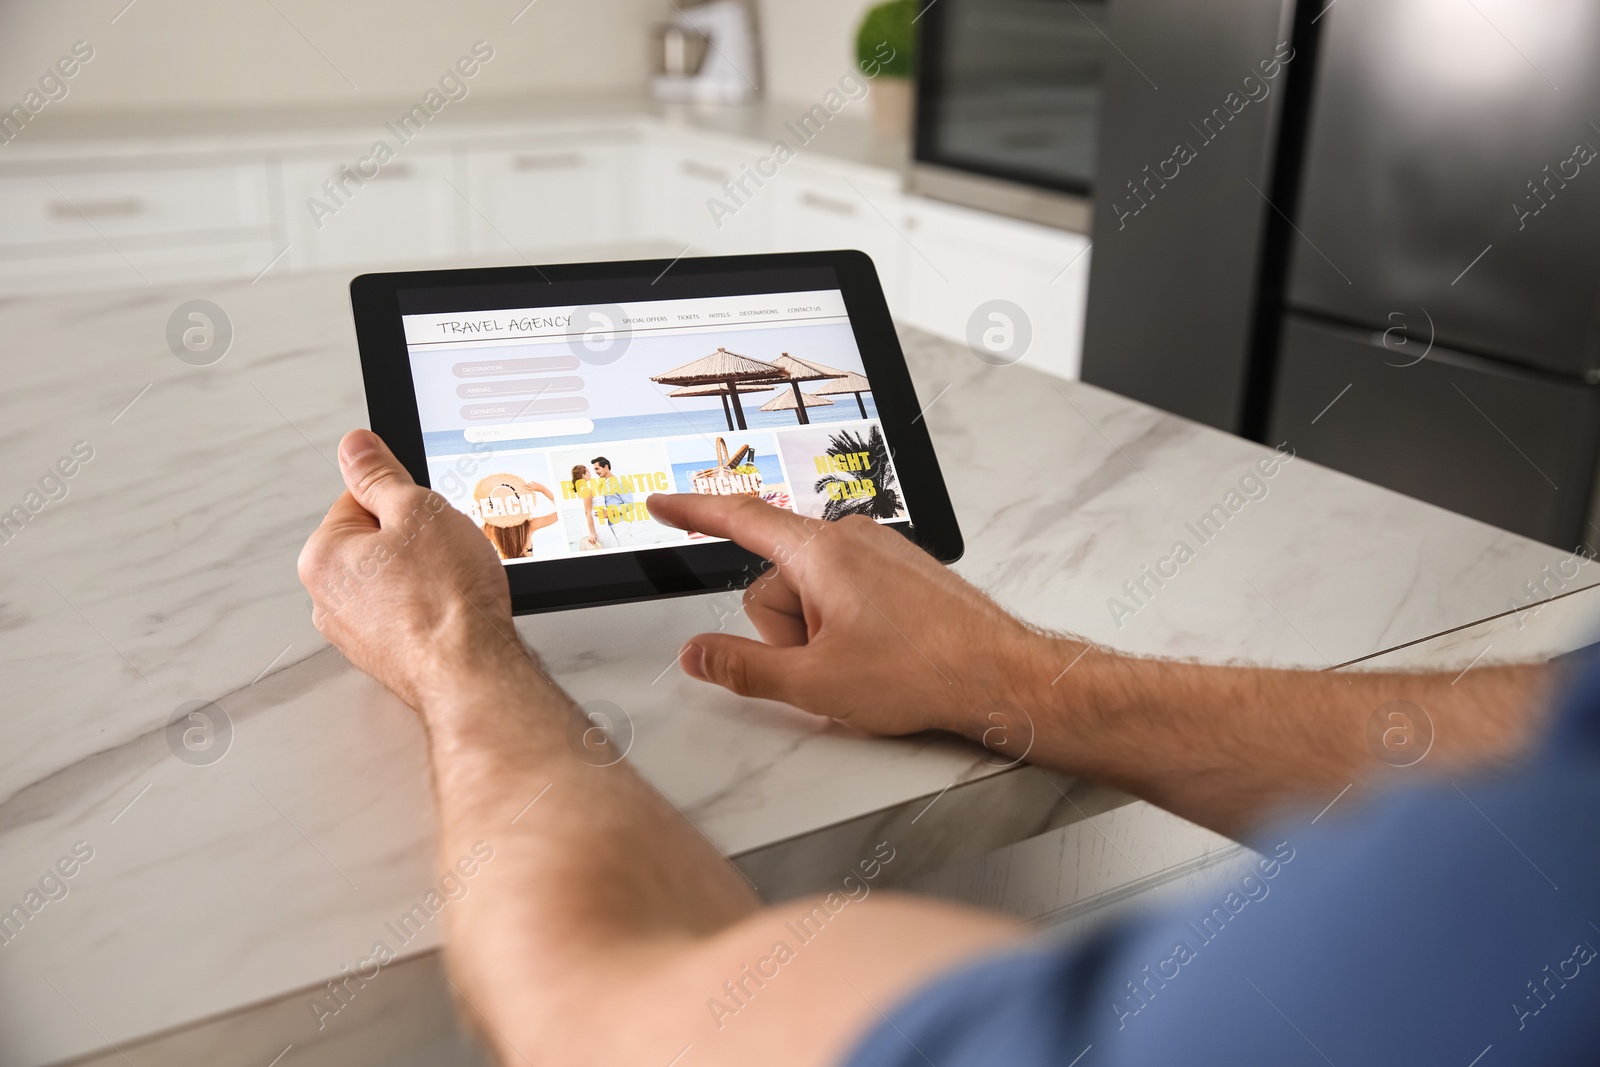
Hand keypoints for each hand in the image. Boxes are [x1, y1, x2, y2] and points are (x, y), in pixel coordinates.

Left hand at [298, 429, 520, 709]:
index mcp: (321, 557)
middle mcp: (328, 599)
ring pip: (396, 579)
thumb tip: (355, 446)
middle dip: (415, 540)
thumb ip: (380, 474)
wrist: (472, 672)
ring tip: (454, 582)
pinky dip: (433, 607)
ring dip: (426, 574)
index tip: (429, 513)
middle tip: (446, 549)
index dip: (405, 500)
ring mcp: (357, 633)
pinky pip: (410, 612)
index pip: (360, 499)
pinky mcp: (388, 655)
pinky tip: (454, 609)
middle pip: (377, 541)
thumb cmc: (445, 601)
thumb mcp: (417, 510)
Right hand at [647, 494, 1050, 736]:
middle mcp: (850, 537)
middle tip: (825, 663)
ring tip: (862, 661)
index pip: (740, 519)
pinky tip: (878, 651)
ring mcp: (879, 550)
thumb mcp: (814, 683)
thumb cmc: (924, 672)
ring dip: (818, 630)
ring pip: (810, 588)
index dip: (692, 513)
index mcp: (822, 552)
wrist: (1000, 676)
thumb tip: (698, 656)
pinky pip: (844, 590)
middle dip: (784, 628)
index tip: (662, 506)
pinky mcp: (899, 569)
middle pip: (774, 577)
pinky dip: (845, 622)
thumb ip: (743, 668)